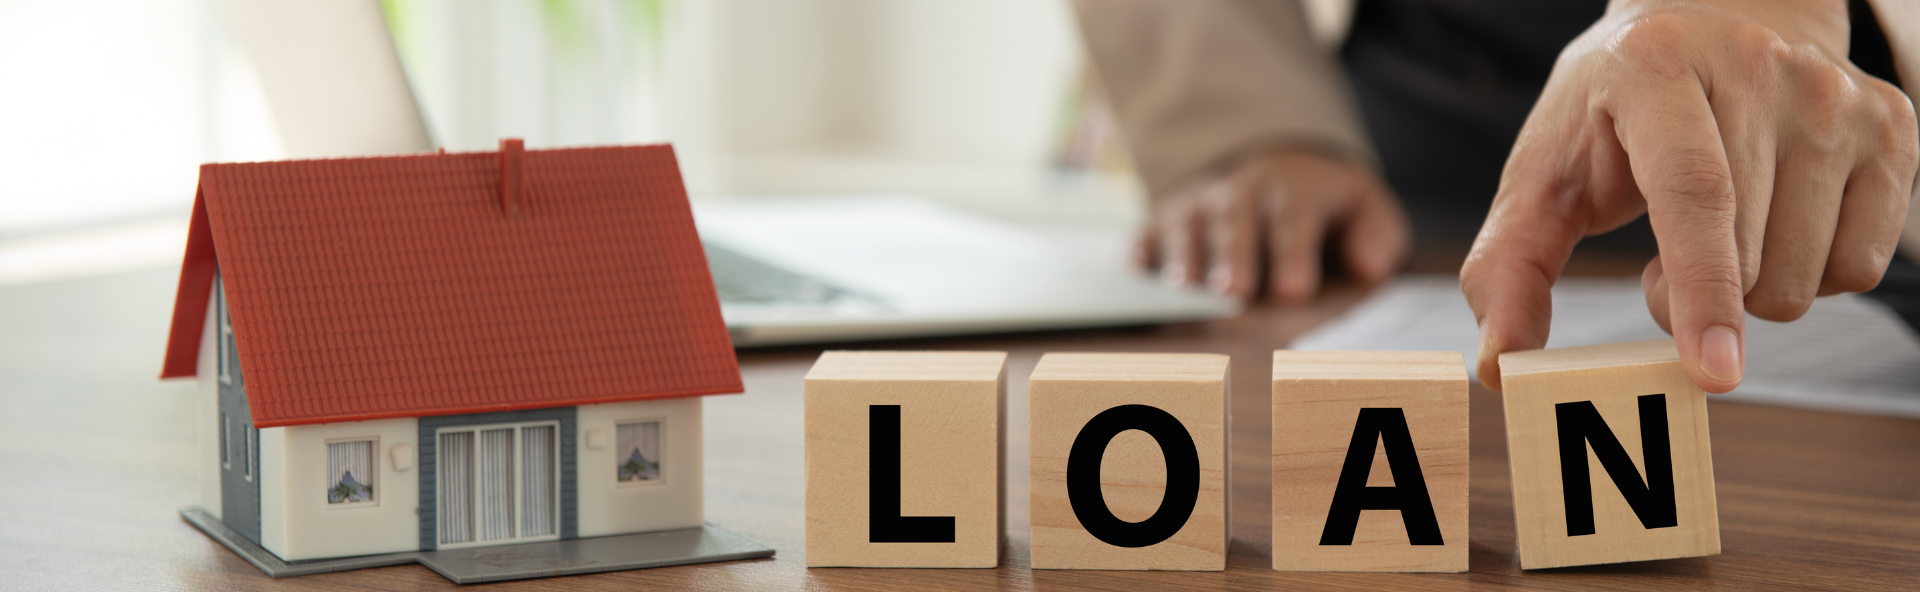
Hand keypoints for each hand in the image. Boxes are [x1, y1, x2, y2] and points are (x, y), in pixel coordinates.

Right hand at [1135, 150, 1409, 303]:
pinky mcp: (1163, 221)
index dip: (1293, 253)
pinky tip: (1134, 272)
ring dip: (1184, 256)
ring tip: (1183, 289)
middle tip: (1233, 293)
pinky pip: (1146, 233)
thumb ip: (1376, 235)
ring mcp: (1196, 204)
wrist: (1272, 162)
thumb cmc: (1321, 204)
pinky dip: (1139, 251)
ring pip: (1187, 225)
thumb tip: (1368, 266)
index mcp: (1293, 188)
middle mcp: (1239, 191)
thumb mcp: (1365, 207)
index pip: (1294, 217)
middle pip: (1235, 221)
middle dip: (1233, 256)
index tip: (1294, 290)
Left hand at [1460, 0, 1917, 392]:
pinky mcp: (1893, 128)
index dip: (1701, 288)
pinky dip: (1809, 274)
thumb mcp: (1543, 173)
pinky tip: (1772, 225)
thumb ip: (1508, 268)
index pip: (1695, 192)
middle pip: (1750, 257)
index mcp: (1658, 67)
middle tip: (1657, 266)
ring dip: (1749, 292)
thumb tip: (1501, 366)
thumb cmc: (1613, 115)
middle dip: (1693, 300)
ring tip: (1715, 234)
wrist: (1711, 23)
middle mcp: (1764, 68)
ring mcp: (1839, 95)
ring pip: (1808, 277)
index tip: (1711, 372)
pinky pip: (1860, 268)